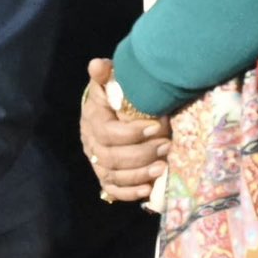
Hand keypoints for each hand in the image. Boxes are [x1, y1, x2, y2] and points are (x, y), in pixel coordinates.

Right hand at [81, 57, 169, 202]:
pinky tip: (149, 188)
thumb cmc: (115, 96)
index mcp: (92, 121)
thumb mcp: (109, 81)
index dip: (131, 133)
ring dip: (139, 174)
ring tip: (163, 167)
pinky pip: (113, 191)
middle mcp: (91, 144)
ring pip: (113, 176)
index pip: (107, 132)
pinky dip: (130, 193)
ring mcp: (97, 163)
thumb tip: (97, 64)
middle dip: (141, 154)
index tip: (155, 127)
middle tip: (166, 146)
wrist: (109, 112)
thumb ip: (104, 74)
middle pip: (111, 157)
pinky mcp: (106, 177)